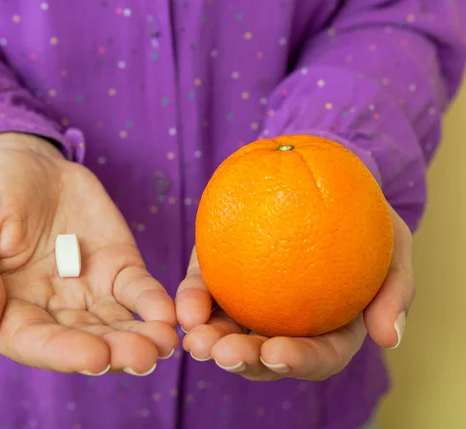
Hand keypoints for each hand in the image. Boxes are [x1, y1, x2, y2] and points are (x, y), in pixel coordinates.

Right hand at [0, 133, 177, 375]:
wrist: (24, 161)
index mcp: (8, 308)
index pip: (35, 342)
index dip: (64, 353)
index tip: (95, 357)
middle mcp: (51, 309)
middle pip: (85, 339)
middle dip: (115, 350)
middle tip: (145, 355)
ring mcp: (88, 290)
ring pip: (117, 323)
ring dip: (141, 336)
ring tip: (164, 342)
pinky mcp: (117, 268)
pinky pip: (138, 291)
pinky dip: (154, 304)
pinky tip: (170, 314)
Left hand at [175, 205, 413, 380]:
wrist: (321, 177)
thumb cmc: (364, 217)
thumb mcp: (394, 245)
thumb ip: (394, 289)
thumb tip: (387, 340)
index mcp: (329, 328)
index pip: (319, 355)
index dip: (299, 361)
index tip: (277, 352)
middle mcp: (286, 323)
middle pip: (265, 354)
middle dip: (244, 360)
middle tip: (224, 353)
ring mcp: (250, 301)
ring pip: (228, 333)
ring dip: (210, 342)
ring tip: (196, 342)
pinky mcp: (221, 276)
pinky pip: (204, 294)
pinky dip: (193, 303)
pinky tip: (184, 311)